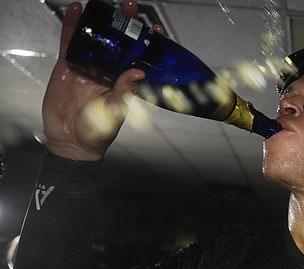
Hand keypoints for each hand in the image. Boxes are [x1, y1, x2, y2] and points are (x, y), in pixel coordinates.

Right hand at [42, 0, 148, 160]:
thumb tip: (138, 72)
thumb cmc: (97, 133)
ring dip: (101, 20)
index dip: (148, 43)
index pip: (140, 58)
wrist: (70, 140)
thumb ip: (125, 93)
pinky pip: (70, 42)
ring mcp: (89, 66)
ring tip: (106, 2)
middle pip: (119, 42)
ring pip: (96, 38)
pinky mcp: (69, 65)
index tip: (156, 28)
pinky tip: (76, 10)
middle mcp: (109, 71)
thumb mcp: (115, 113)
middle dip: (125, 23)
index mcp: (125, 82)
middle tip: (130, 5)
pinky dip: (72, 25)